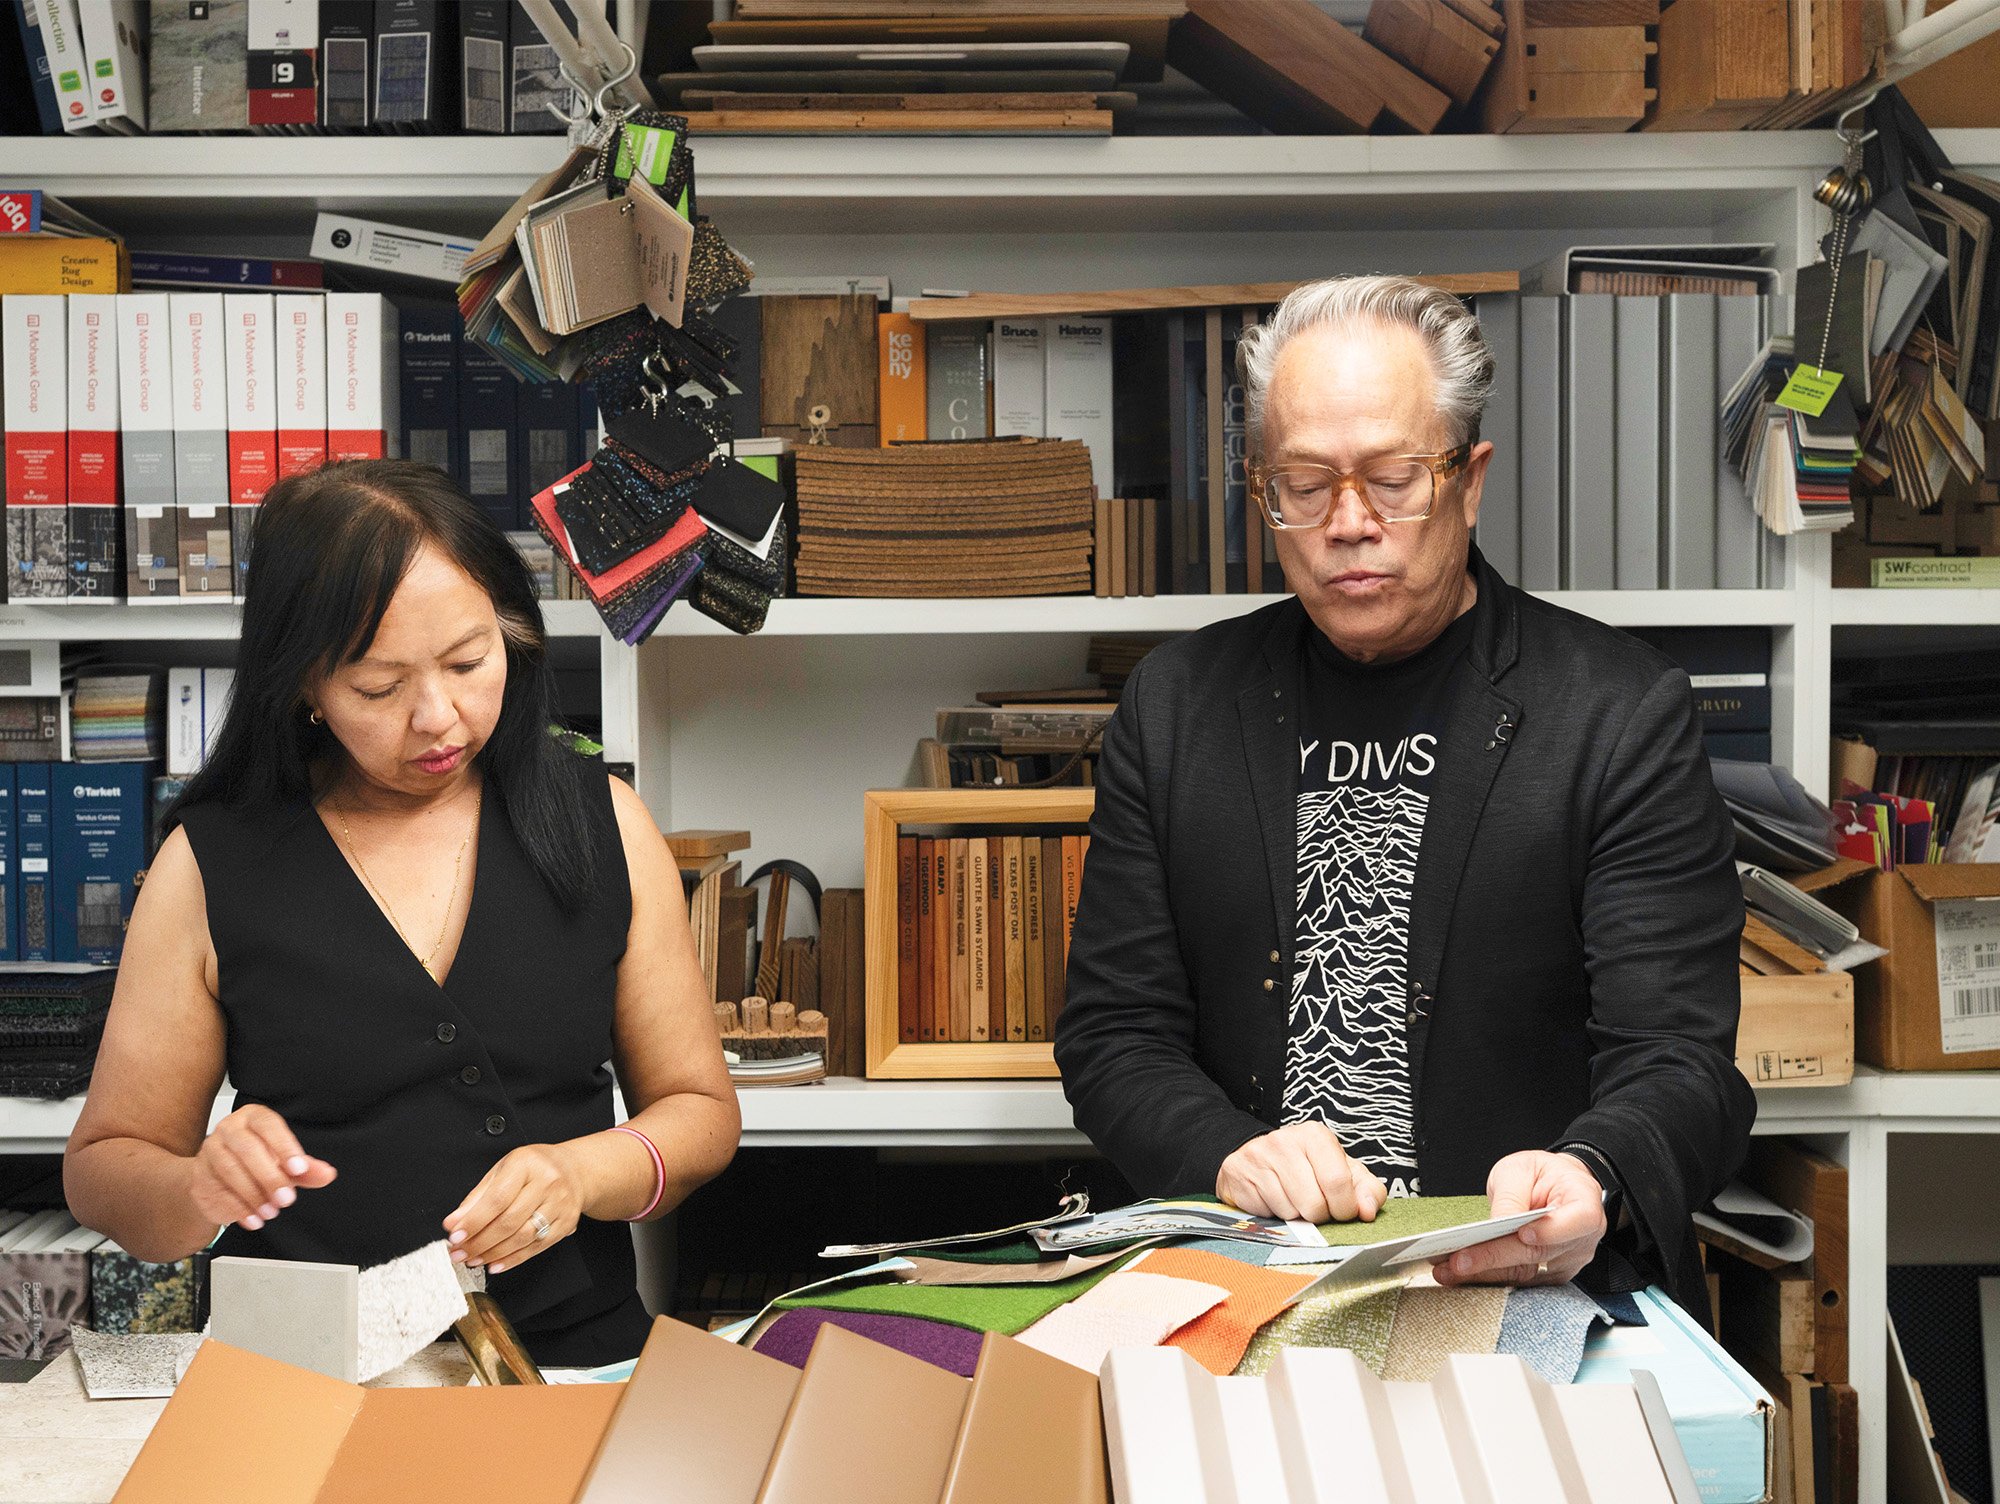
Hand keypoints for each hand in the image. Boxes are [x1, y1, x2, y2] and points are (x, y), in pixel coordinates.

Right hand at [188, 1105, 336, 1231]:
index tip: (299, 1170)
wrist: (217, 1177)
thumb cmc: (255, 1161)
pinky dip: (238, 1208)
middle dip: (270, 1177)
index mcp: (253, 1118)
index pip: (268, 1125)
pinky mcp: (199, 1176)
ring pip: (230, 1171)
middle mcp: (228, 1129)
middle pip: (248, 1149)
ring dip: (254, 1195)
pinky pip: (217, 1191)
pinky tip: (254, 1219)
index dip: (284, 1147)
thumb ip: (306, 1168)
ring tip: (272, 1212)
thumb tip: (326, 1174)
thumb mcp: (285, 1162)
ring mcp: (209, 1152)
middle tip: (287, 1199)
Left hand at [444, 1144, 582, 1274]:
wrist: (574, 1169)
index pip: (497, 1199)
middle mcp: (547, 1182)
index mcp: (527, 1164)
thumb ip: (477, 1197)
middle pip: (509, 1221)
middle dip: (479, 1242)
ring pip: (523, 1237)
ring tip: (474, 1259)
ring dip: (493, 1253)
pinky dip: (513, 1259)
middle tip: (459, 1252)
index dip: (474, 1221)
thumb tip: (454, 1223)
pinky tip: (495, 1263)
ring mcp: (560, 1203)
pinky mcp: (567, 1222)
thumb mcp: (502, 1170)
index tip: (455, 1235)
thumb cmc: (533, 1169)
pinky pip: (537, 1247)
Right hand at [1216, 1123, 1386, 1223]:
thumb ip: (1365, 1189)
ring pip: (1291, 1212)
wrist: (1256, 1157)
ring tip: (1294, 1199)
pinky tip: (1275, 1199)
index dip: (1345, 1207)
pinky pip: (1267, 1214)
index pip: (1338, 1182)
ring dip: (1297, 1215)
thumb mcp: (1341, 1169)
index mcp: (1315, 1136)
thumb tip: (1369, 1211)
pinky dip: (1275, 1215)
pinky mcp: (1239, 1176)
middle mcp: (1286, 1142)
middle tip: (1316, 1205)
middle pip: (1314, 1204)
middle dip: (1319, 1215)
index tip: (1342, 1209)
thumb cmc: (1305, 1166)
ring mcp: (1260, 1158)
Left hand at [1432, 1150, 1607, 1287]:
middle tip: (1458, 1261)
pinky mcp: (1548, 1276)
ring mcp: (1566, 1261)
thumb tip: (1499, 1223)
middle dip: (1495, 1257)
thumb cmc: (1542, 1175)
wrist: (1553, 1187)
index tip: (1523, 1234)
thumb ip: (1512, 1195)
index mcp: (1584, 1204)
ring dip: (1484, 1274)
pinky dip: (1488, 1278)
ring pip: (1525, 1273)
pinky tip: (1459, 1275)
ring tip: (1447, 1271)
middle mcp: (1580, 1239)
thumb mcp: (1522, 1169)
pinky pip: (1518, 1280)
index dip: (1551, 1232)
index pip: (1576, 1222)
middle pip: (1538, 1252)